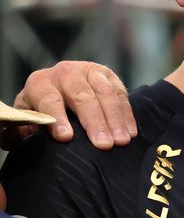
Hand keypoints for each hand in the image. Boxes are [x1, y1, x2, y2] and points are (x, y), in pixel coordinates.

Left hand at [0, 61, 136, 149]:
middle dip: (94, 122)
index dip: (57, 118)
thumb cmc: (42, 112)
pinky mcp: (109, 76)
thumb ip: (18, 129)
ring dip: (115, 119)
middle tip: (103, 145)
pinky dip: (127, 114)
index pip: (49, 99)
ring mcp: (89, 72)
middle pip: (82, 96)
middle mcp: (64, 73)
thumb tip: (18, 136)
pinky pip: (121, 93)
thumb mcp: (26, 118)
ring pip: (105, 93)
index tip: (66, 137)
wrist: (60, 89)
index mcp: (40, 83)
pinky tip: (130, 132)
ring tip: (121, 141)